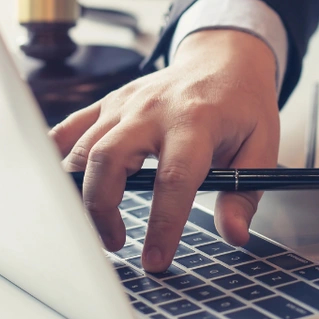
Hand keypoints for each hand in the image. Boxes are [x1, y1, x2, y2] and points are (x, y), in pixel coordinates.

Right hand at [51, 29, 279, 271]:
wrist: (224, 58)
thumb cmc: (242, 105)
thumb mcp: (262, 146)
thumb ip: (244, 193)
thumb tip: (233, 234)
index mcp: (196, 122)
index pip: (173, 179)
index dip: (162, 225)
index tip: (155, 260)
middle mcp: (153, 110)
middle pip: (108, 159)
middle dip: (102, 209)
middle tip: (115, 242)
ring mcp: (125, 103)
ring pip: (83, 148)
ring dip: (82, 193)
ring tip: (98, 225)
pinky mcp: (108, 103)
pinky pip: (69, 129)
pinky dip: (56, 158)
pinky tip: (61, 188)